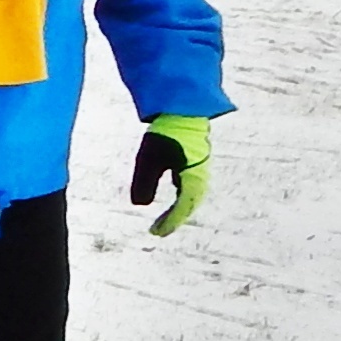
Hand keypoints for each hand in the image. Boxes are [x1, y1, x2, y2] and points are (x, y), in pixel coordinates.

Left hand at [130, 113, 214, 236]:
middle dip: (174, 219)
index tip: (155, 233)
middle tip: (158, 231)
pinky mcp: (196, 161)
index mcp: (193, 177)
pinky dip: (182, 196)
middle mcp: (200, 175)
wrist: (184, 108)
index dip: (169, 222)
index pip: (182, 207)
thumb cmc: (166, 132)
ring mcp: (200, 168)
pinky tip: (175, 196)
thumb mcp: (148, 156)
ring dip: (179, 209)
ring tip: (165, 220)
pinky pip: (190, 185)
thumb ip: (144, 181)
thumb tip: (140, 205)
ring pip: (191, 196)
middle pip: (189, 204)